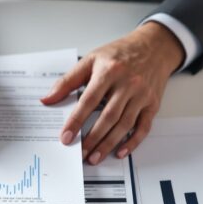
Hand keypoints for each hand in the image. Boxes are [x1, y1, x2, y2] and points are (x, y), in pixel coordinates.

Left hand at [40, 22, 183, 163]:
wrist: (154, 46)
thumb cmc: (120, 53)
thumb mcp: (91, 59)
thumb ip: (68, 81)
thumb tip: (48, 99)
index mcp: (109, 71)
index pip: (89, 100)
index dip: (76, 121)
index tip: (66, 137)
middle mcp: (127, 83)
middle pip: (108, 117)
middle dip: (93, 138)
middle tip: (81, 154)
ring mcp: (142, 95)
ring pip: (124, 125)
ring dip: (109, 144)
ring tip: (95, 157)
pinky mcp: (153, 103)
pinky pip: (143, 127)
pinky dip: (132, 142)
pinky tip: (120, 151)